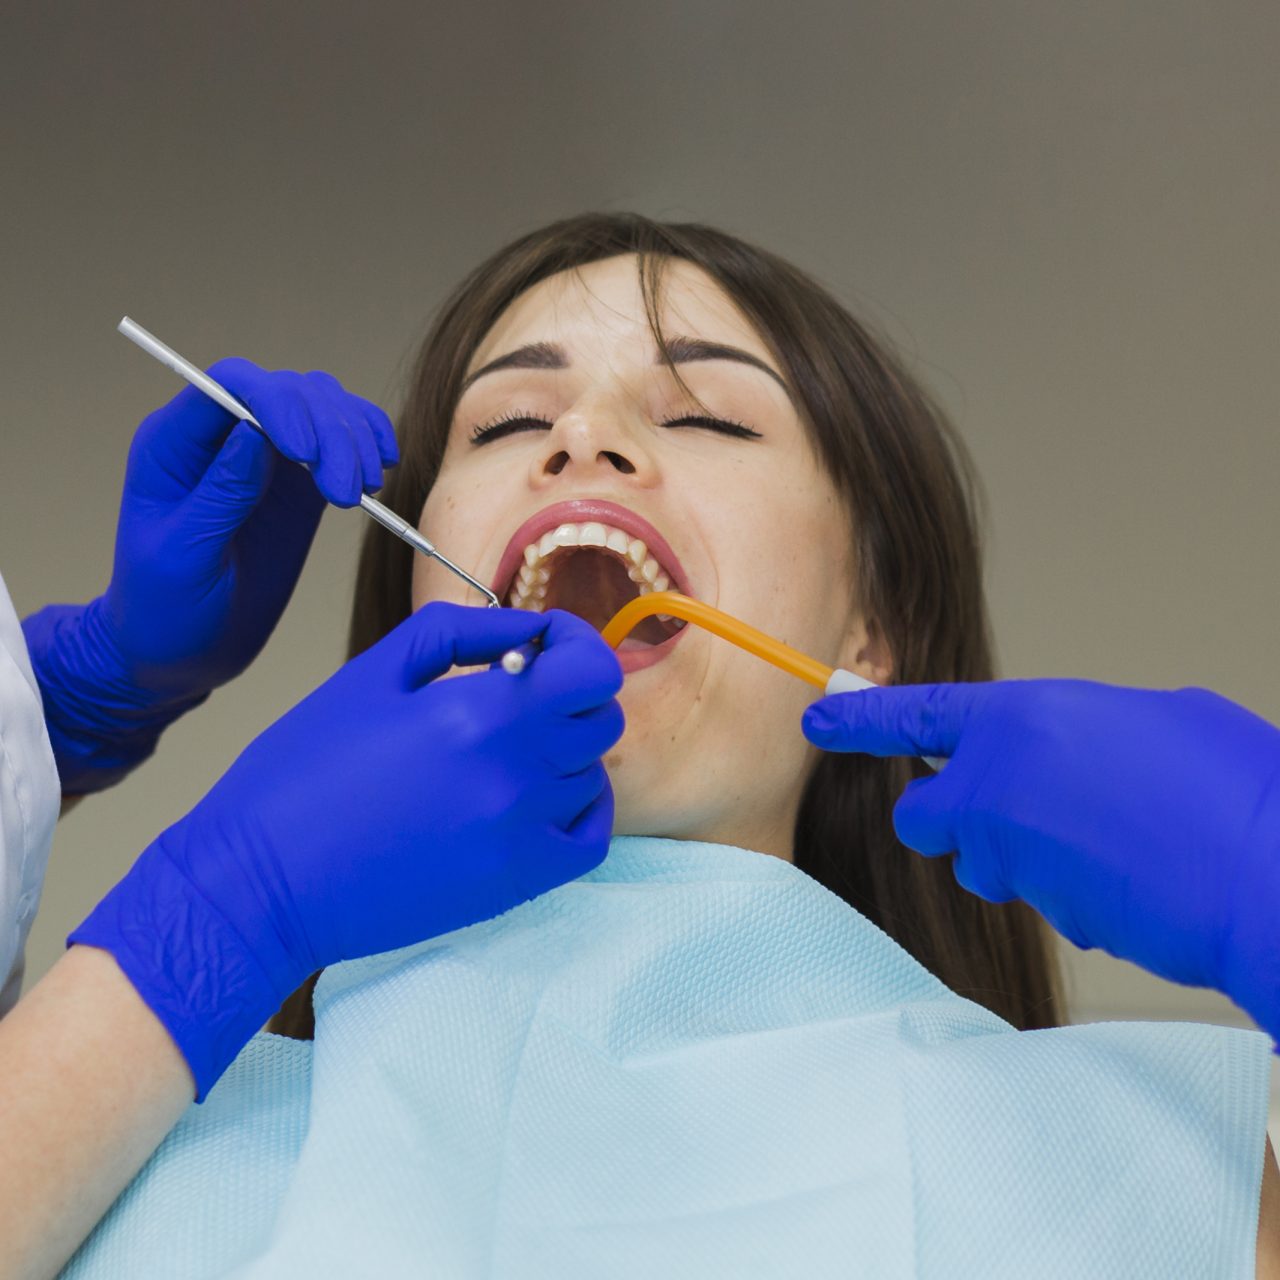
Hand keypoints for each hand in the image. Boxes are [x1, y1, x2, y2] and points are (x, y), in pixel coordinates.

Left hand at [23, 360, 396, 791]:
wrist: (182, 654)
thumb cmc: (165, 611)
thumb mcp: (184, 558)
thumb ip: (220, 493)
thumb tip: (254, 432)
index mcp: (176, 445)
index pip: (232, 385)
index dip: (278, 403)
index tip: (306, 453)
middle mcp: (222, 438)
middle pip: (289, 392)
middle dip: (328, 431)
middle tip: (345, 494)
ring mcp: (266, 458)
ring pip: (323, 406)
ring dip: (354, 438)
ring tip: (366, 491)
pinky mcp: (300, 485)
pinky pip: (342, 441)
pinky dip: (369, 445)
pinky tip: (380, 472)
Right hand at [70, 605, 623, 1097]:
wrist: (260, 882)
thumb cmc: (301, 772)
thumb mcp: (373, 673)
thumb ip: (465, 633)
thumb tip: (531, 628)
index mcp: (478, 713)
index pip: (592, 669)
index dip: (579, 644)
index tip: (548, 645)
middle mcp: (514, 774)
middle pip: (599, 718)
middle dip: (569, 695)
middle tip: (518, 696)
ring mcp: (520, 835)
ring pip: (590, 774)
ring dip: (562, 752)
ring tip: (502, 751)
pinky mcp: (515, 884)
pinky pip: (590, 837)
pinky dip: (579, 808)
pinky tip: (536, 796)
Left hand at [803, 679, 1279, 1040]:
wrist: (1269, 875)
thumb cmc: (1227, 784)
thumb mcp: (1151, 719)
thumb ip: (1080, 733)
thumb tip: (1066, 753)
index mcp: (1021, 718)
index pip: (914, 715)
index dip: (859, 717)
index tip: (816, 714)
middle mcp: (997, 785)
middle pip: (923, 815)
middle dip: (949, 818)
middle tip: (1003, 813)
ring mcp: (1013, 855)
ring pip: (983, 863)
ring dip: (1020, 858)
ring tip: (1105, 842)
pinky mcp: (1043, 913)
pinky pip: (1041, 898)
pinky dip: (1071, 889)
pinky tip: (1131, 876)